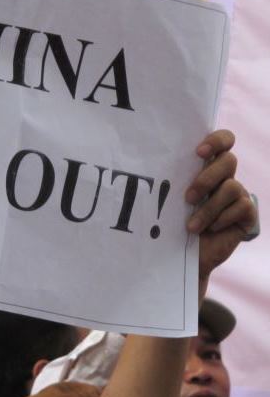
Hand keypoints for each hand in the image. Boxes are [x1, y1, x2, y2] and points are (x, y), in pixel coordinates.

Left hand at [184, 130, 256, 296]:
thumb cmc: (171, 223)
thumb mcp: (168, 199)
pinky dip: (221, 219)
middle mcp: (224, 177)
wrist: (182, 256)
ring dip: (208, 208)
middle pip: (228, 160)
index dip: (216, 140)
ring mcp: (237, 194)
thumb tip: (150, 165)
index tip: (198, 152)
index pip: (223, 140)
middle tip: (188, 197)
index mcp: (205, 166)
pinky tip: (209, 230)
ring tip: (191, 226)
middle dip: (207, 178)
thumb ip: (170, 180)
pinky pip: (242, 206)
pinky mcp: (247, 213)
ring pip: (231, 187)